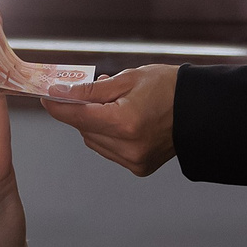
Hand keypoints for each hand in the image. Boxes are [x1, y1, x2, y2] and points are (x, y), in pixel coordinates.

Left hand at [41, 65, 178, 174]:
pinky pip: (109, 150)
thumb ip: (91, 89)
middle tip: (92, 91)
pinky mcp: (138, 167)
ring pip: (93, 141)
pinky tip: (124, 121)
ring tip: (115, 105)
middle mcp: (129, 147)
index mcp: (126, 122)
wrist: (199, 110)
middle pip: (84, 129)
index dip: (58, 105)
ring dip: (95, 124)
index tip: (46, 95)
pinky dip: (108, 136)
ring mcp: (134, 160)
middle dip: (82, 110)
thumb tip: (59, 92)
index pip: (77, 116)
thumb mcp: (128, 79)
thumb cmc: (169, 88)